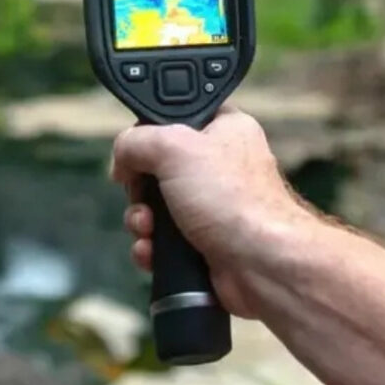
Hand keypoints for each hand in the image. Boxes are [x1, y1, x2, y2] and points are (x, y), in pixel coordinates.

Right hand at [111, 106, 318, 317]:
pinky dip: (151, 248)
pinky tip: (152, 252)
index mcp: (224, 130)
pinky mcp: (204, 244)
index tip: (136, 150)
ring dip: (141, 221)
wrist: (262, 265)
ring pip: (155, 208)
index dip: (150, 133)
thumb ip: (135, 141)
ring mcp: (212, 208)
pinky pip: (162, 242)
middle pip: (156, 168)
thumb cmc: (232, 199)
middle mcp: (219, 167)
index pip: (176, 119)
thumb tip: (122, 162)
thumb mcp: (173, 147)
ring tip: (148, 230)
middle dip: (139, 189)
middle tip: (143, 196)